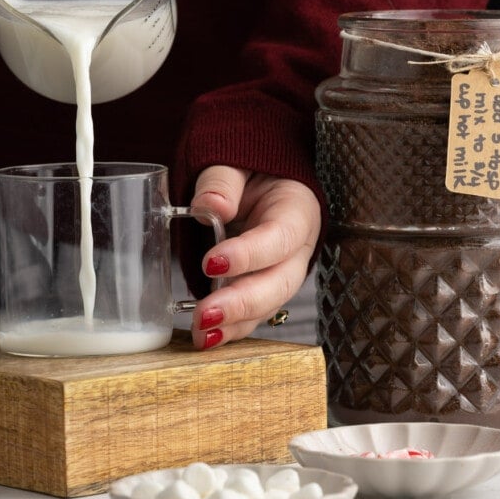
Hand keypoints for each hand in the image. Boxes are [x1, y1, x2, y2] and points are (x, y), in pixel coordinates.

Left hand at [189, 167, 321, 348]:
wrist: (255, 179)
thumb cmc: (248, 170)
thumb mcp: (235, 161)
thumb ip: (222, 181)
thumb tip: (210, 206)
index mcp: (297, 209)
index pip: (280, 236)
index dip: (250, 253)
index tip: (212, 262)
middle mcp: (297, 248)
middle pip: (280, 282)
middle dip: (243, 302)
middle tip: (206, 314)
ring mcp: (282, 272)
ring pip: (268, 305)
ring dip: (235, 323)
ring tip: (202, 334)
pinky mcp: (263, 288)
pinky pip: (252, 314)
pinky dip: (231, 328)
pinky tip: (207, 337)